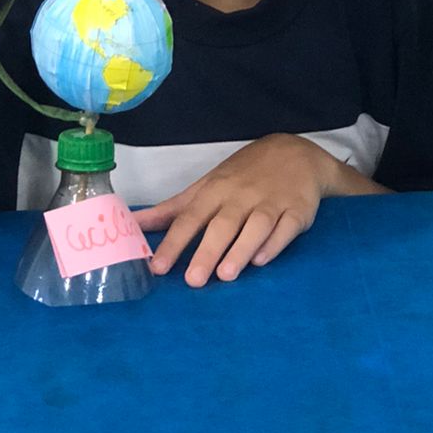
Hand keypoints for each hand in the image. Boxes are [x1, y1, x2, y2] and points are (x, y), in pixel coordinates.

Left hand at [136, 135, 348, 286]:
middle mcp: (242, 197)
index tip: (158, 267)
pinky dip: (275, 243)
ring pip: (256, 226)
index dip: (174, 243)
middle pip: (223, 225)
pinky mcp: (298, 211)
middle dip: (207, 251)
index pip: (190, 218)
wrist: (296, 152)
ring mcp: (272, 203)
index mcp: (216, 191)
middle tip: (193, 280)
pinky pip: (286, 228)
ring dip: (240, 249)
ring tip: (226, 275)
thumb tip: (134, 223)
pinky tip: (262, 259)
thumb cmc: (244, 174)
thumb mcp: (207, 185)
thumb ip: (172, 209)